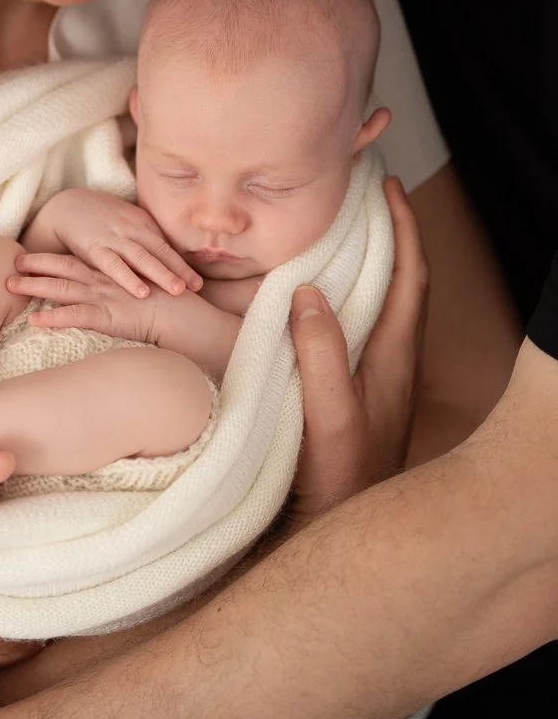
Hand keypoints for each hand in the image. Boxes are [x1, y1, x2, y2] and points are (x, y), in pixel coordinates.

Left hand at [8, 252, 173, 342]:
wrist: (184, 313)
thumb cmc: (167, 303)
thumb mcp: (143, 288)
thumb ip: (125, 286)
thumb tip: (114, 289)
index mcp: (111, 273)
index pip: (75, 260)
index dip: (51, 257)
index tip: (29, 255)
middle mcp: (103, 281)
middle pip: (62, 268)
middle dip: (35, 265)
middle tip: (11, 264)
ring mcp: (103, 296)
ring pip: (61, 287)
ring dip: (34, 286)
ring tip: (9, 286)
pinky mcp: (107, 315)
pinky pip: (74, 316)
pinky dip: (53, 317)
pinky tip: (33, 320)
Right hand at [23, 188, 201, 296]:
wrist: (66, 206)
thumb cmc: (101, 219)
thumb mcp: (127, 224)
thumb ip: (146, 239)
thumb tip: (170, 262)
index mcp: (142, 224)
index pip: (167, 246)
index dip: (184, 264)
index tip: (200, 283)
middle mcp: (132, 229)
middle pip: (160, 251)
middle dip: (180, 269)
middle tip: (198, 287)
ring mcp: (114, 238)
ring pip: (142, 257)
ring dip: (161, 273)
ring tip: (178, 290)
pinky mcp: (95, 247)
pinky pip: (114, 265)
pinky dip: (128, 278)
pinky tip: (141, 292)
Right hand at [289, 177, 426, 525]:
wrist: (341, 530)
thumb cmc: (340, 480)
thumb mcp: (330, 417)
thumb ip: (321, 356)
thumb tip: (308, 291)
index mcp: (395, 358)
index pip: (410, 277)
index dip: (402, 229)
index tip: (387, 187)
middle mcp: (395, 361)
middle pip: (405, 282)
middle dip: (392, 234)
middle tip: (366, 197)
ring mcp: (380, 376)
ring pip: (387, 303)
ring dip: (375, 262)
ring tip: (347, 231)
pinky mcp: (361, 389)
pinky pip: (365, 325)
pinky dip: (354, 293)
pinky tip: (325, 297)